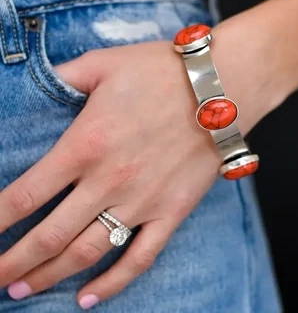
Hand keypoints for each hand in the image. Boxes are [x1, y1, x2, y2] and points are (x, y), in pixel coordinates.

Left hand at [0, 41, 222, 308]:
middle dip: (13, 262)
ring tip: (23, 290)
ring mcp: (143, 200)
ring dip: (50, 275)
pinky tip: (89, 297)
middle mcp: (110, 180)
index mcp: (87, 144)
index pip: (26, 195)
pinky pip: (140, 256)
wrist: (220, 86)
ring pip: (88, 252)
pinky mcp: (173, 210)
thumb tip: (33, 83)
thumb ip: (62, 77)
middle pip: (49, 235)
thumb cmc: (161, 72)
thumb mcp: (103, 64)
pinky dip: (113, 282)